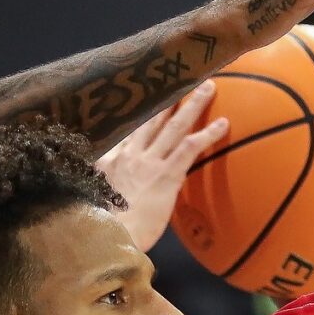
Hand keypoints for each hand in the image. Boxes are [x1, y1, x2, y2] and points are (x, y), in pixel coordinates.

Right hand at [98, 81, 228, 251]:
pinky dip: (208, 134)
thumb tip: (108, 189)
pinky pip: (189, 147)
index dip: (138, 113)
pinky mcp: (166, 175)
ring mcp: (149, 162)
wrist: (105, 238)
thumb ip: (99, 187)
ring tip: (209, 87)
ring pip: (174, 126)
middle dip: (169, 96)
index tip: (148, 97)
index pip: (126, 131)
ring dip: (193, 105)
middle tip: (183, 76)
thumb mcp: (89, 200)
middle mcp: (129, 155)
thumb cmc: (98, 228)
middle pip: (152, 118)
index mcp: (108, 161)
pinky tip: (224, 124)